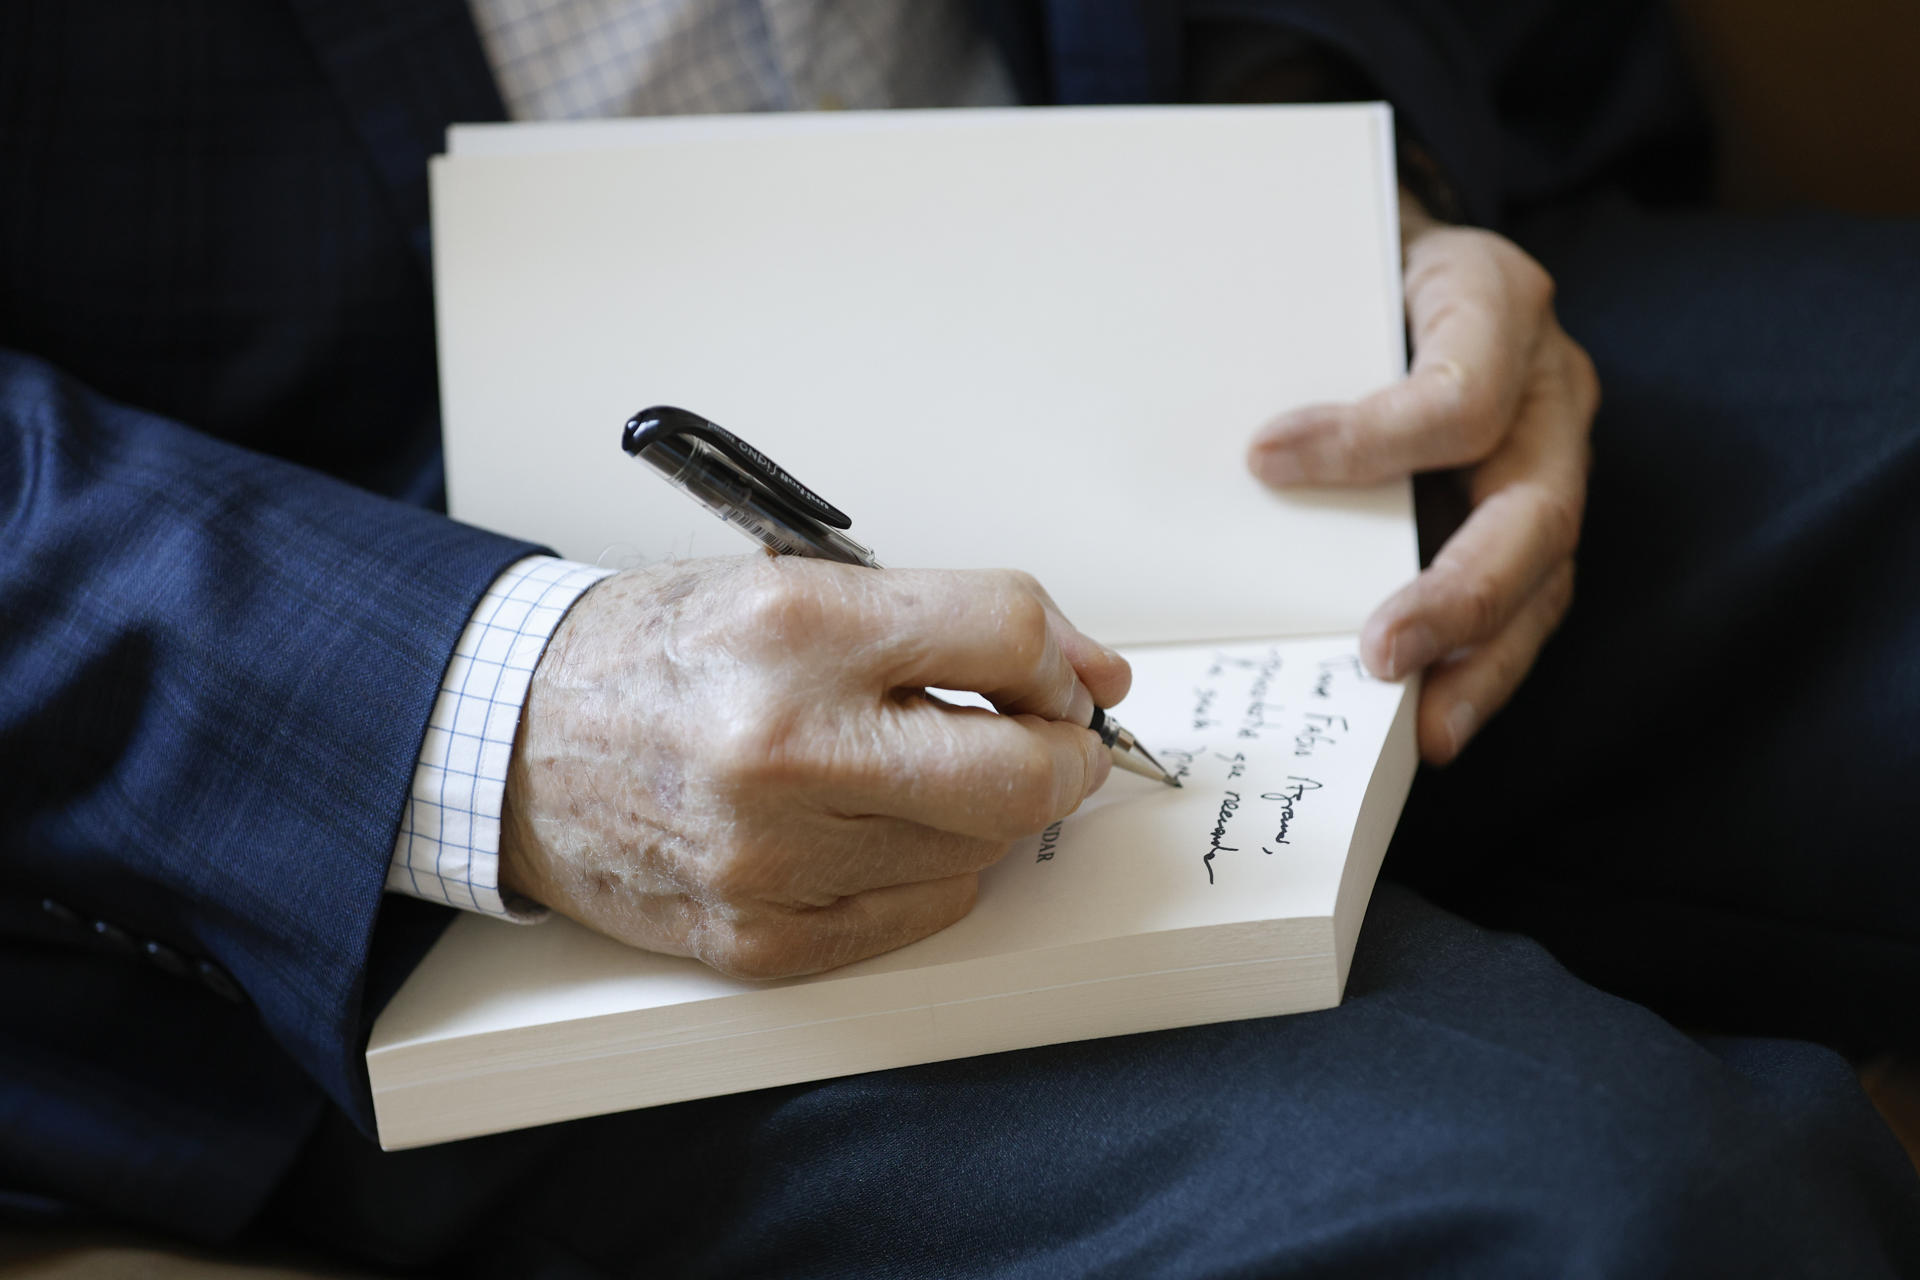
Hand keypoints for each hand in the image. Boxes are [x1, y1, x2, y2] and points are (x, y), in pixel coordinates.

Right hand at [500, 556, 1129, 978]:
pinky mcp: (759, 939)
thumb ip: (946, 618)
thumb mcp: (791, 582)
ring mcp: (769, 858)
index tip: (1070, 678)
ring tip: (921, 770)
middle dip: (1062, 754)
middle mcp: (780, 746)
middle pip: (1019, 772)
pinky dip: (930, 869)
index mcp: (791, 626)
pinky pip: (920, 912)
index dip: (1063, 660)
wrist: (511, 743)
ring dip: (982, 811)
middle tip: (1049, 737)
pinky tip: (880, 827)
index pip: (1007, 636)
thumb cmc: (653, 656)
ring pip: (978, 850)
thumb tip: (1087, 672)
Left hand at [1247, 191, 1597, 763]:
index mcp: (1493, 296)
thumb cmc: (1348, 261)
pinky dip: (1477, 662)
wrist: (1393, 245)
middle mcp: (1548, 380)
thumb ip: (1296, 335)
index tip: (1263, 460)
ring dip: (1483, 660)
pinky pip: (1524, 598)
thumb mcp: (1326, 265)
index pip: (1461, 393)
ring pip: (1546, 575)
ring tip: (1427, 727)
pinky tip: (1432, 714)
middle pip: (1536, 511)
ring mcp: (1552, 451)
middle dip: (1461, 596)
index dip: (1369, 439)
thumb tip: (1229, 450)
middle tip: (1381, 656)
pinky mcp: (1531, 510)